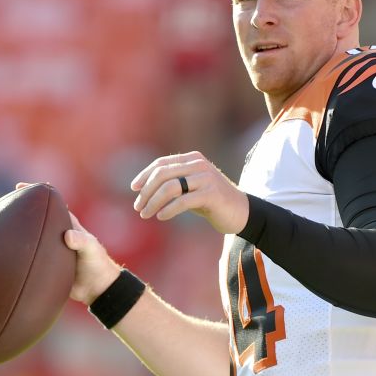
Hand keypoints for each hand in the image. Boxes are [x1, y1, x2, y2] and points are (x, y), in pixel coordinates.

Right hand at [15, 183, 119, 304]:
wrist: (96, 288)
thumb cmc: (97, 265)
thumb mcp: (92, 250)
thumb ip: (82, 242)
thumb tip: (67, 236)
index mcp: (65, 224)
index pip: (49, 203)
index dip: (35, 193)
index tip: (20, 187)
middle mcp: (54, 234)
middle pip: (32, 217)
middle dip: (16, 209)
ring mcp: (47, 248)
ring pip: (26, 235)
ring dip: (11, 230)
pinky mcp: (44, 262)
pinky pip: (26, 254)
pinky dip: (13, 252)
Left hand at [130, 151, 249, 234]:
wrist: (241, 212)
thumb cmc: (211, 202)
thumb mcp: (190, 189)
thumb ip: (173, 184)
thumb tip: (142, 190)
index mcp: (192, 159)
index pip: (162, 163)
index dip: (145, 175)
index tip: (134, 188)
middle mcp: (199, 165)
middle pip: (162, 174)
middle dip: (146, 191)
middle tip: (138, 207)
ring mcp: (206, 178)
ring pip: (170, 187)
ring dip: (153, 202)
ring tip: (145, 214)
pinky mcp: (211, 194)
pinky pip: (183, 201)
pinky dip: (168, 209)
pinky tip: (161, 216)